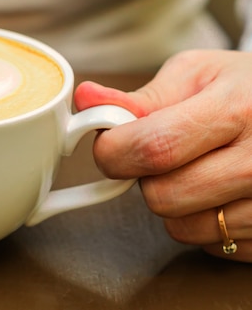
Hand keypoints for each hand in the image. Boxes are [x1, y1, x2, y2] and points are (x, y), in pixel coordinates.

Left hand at [74, 50, 251, 261]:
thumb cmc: (244, 90)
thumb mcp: (198, 76)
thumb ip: (138, 97)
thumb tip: (86, 99)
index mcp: (237, 109)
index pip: (154, 148)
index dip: (115, 151)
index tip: (109, 145)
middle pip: (162, 196)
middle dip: (145, 177)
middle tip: (163, 156)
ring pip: (183, 228)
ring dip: (174, 202)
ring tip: (198, 170)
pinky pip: (213, 245)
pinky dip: (205, 221)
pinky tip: (221, 191)